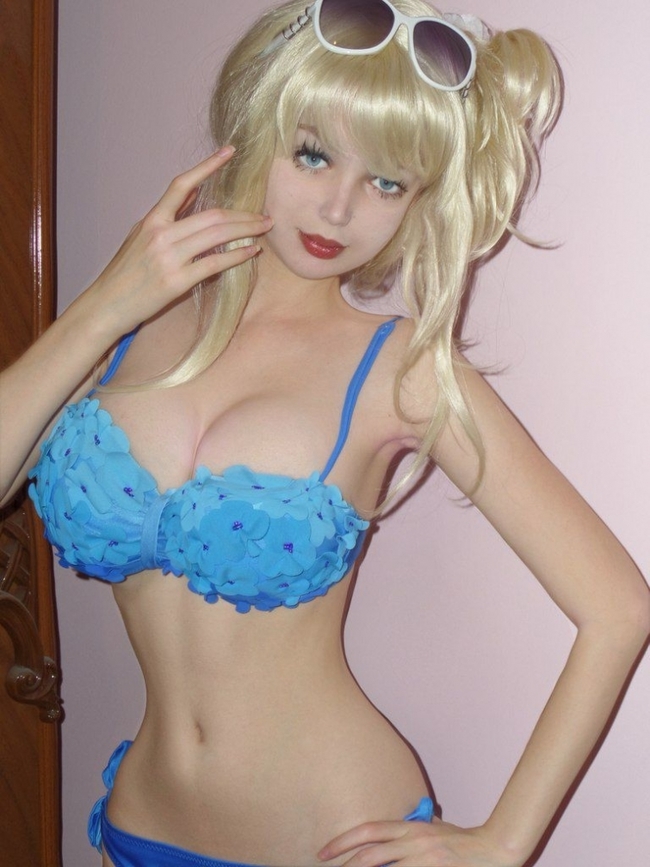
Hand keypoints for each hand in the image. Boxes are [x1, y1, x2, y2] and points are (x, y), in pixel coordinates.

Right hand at [85, 146, 271, 332]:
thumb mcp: (141, 236)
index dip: (207, 166)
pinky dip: (237, 255)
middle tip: (265, 215)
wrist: (107, 304)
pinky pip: (215, 264)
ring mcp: (169, 257)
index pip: (182, 185)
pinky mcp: (177, 281)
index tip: (230, 152)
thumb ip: (168, 214)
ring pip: (217, 235)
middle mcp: (161, 234)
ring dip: (246, 230)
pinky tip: (252, 251)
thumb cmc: (126, 272)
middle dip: (244, 214)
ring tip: (264, 228)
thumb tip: (194, 192)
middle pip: (212, 215)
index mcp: (152, 220)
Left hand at [318, 817, 517, 866]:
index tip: (323, 852)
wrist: (493, 849)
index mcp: (410, 827)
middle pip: (371, 855)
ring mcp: (423, 860)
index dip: (343, 841)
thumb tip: (392, 834)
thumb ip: (412, 830)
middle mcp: (413, 842)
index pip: (368, 831)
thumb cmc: (462, 840)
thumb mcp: (433, 828)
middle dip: (347, 866)